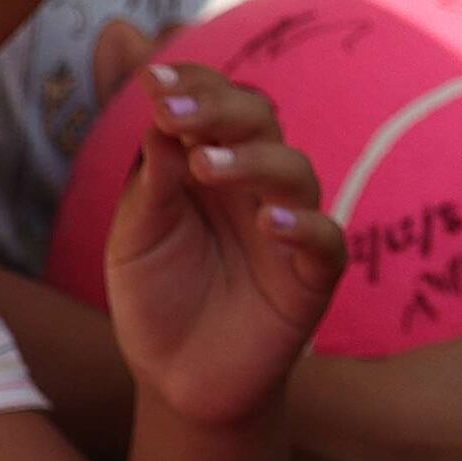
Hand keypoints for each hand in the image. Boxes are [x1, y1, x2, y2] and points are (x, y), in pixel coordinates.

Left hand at [99, 35, 345, 434]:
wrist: (176, 381)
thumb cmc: (157, 297)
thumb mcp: (135, 235)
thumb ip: (151, 177)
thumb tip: (158, 107)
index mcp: (211, 162)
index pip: (216, 103)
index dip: (192, 83)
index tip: (151, 79)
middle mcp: (256, 184)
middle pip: (260, 121)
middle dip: (218, 108)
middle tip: (172, 113)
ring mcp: (288, 228)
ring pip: (295, 170)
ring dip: (251, 160)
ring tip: (203, 168)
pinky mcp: (312, 278)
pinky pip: (326, 240)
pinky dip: (303, 226)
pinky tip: (269, 223)